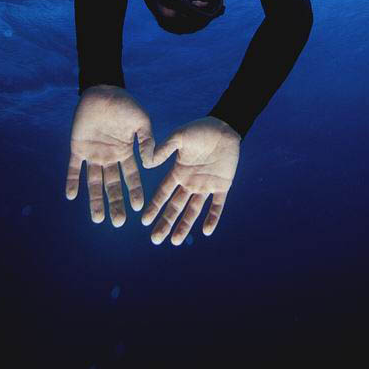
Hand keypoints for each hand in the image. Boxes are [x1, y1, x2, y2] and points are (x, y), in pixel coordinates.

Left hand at [66, 85, 154, 226]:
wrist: (102, 90)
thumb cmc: (125, 104)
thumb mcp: (141, 121)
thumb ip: (146, 140)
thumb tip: (150, 162)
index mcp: (125, 152)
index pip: (131, 177)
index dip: (134, 192)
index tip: (138, 209)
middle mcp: (109, 157)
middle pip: (113, 185)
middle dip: (115, 203)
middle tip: (118, 222)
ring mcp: (93, 154)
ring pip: (94, 182)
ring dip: (95, 200)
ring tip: (98, 219)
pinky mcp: (78, 148)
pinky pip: (74, 168)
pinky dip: (72, 181)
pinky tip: (72, 196)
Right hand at [142, 116, 240, 244]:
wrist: (224, 127)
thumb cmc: (200, 130)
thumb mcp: (179, 137)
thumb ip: (165, 148)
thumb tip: (147, 163)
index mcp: (178, 172)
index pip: (163, 193)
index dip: (154, 207)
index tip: (144, 221)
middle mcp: (190, 182)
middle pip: (175, 206)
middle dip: (165, 223)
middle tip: (155, 240)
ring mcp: (206, 186)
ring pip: (193, 210)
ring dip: (184, 225)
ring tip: (175, 241)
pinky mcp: (223, 186)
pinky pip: (217, 205)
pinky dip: (212, 217)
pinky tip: (206, 231)